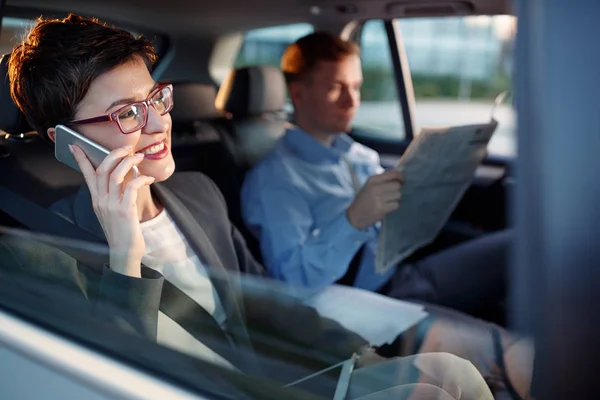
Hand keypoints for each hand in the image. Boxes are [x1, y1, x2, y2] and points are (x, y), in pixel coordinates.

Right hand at [71, 144, 153, 277]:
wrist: (124, 252)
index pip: (87, 175)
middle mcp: (101, 201)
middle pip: (102, 170)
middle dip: (113, 155)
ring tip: (139, 157)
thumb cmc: (122, 230)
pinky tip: (149, 178)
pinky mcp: (125, 210)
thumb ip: (113, 195)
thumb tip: (125, 176)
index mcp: (96, 200)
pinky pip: (131, 187)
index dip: (81, 159)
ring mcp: (112, 206)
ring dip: (128, 162)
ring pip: (116, 175)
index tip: (75, 145)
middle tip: (126, 147)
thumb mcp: (112, 211)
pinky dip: (141, 179)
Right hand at [346, 169, 403, 229]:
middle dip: (397, 189)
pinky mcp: (382, 209)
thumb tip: (399, 175)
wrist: (355, 216)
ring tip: (389, 201)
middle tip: (393, 193)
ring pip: (398, 195)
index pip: (392, 173)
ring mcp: (378, 198)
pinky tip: (387, 207)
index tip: (402, 181)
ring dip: (396, 198)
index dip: (401, 176)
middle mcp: (375, 187)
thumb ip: (383, 180)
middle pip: (397, 185)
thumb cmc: (364, 200)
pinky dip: (394, 206)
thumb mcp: (370, 186)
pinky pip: (396, 205)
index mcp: (372, 180)